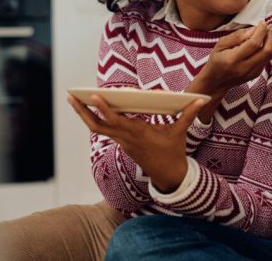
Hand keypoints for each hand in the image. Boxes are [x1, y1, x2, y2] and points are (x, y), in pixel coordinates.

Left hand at [68, 94, 205, 192]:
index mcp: (138, 132)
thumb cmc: (173, 151)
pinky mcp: (121, 143)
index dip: (104, 109)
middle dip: (83, 111)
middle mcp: (126, 137)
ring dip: (84, 114)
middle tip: (71, 96)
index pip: (117, 120)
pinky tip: (88, 108)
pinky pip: (103, 130)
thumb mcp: (180, 132)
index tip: (95, 96)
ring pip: (97, 128)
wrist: (167, 175)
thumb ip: (188, 114)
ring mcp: (121, 141)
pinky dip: (94, 119)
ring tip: (73, 99)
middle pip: (97, 125)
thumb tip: (201, 99)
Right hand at [193, 21, 271, 95]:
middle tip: (270, 26)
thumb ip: (236, 36)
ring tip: (271, 32)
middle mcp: (245, 67)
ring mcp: (252, 73)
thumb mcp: (220, 44)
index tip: (262, 22)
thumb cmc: (216, 60)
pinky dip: (270, 48)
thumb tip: (253, 29)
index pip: (253, 44)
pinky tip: (266, 41)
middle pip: (267, 51)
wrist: (216, 82)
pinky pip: (267, 59)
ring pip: (270, 55)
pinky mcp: (256, 74)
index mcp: (233, 59)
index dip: (261, 31)